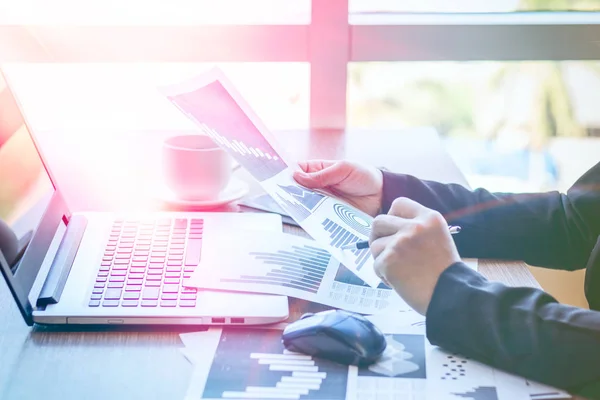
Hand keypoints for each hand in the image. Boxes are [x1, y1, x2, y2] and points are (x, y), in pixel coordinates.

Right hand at [293, 160, 382, 216]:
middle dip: (291, 192)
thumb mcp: (342, 170)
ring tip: (298, 208)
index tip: (280, 181)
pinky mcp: (328, 215)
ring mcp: (321, 202)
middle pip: (297, 190)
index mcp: (318, 170)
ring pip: (304, 204)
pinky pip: (316, 217)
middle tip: (288, 196)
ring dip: (300, 206)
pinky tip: (309, 219)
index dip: (287, 175)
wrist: (381, 195)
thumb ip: (321, 175)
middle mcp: (316, 186)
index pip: (296, 170)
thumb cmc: (363, 176)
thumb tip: (296, 176)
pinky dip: (311, 219)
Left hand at [370, 197, 460, 314]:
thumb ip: (416, 229)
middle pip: (379, 221)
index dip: (392, 217)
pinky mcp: (389, 260)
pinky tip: (400, 281)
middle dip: (377, 236)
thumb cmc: (444, 272)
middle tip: (385, 250)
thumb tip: (386, 229)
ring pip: (374, 245)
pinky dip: (384, 275)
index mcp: (429, 218)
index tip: (394, 230)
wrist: (452, 296)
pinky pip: (375, 265)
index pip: (399, 204)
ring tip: (400, 271)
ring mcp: (401, 243)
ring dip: (382, 259)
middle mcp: (414, 226)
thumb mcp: (437, 238)